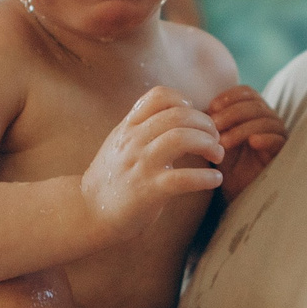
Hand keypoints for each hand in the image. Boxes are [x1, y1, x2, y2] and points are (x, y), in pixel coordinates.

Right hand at [77, 86, 223, 241]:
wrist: (89, 211)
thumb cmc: (113, 178)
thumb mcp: (122, 143)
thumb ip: (144, 127)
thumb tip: (176, 112)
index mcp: (129, 127)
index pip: (159, 96)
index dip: (184, 101)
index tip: (194, 116)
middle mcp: (134, 141)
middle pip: (178, 115)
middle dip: (206, 124)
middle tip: (216, 139)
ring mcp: (140, 165)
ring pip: (181, 139)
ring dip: (208, 144)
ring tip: (218, 155)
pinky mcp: (148, 191)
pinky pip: (183, 179)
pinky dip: (206, 178)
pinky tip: (215, 180)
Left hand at [208, 86, 286, 202]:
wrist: (236, 193)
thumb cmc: (225, 164)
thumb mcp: (214, 139)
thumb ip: (211, 122)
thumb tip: (197, 106)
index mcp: (252, 112)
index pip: (247, 92)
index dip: (230, 97)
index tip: (211, 108)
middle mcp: (267, 119)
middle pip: (255, 104)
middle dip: (233, 112)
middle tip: (215, 125)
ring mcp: (277, 135)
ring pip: (266, 120)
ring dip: (243, 128)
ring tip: (225, 141)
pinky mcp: (284, 152)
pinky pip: (279, 139)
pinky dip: (267, 138)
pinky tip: (253, 142)